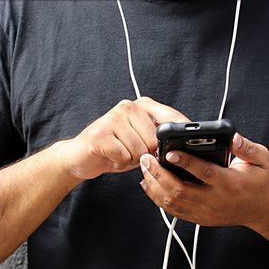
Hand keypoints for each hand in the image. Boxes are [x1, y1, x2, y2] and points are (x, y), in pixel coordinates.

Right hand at [58, 97, 189, 181]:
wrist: (81, 156)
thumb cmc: (115, 148)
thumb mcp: (143, 140)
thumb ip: (160, 138)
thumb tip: (181, 146)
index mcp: (142, 105)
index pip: (171, 117)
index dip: (180, 135)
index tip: (187, 146)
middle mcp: (128, 106)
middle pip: (155, 140)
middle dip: (147, 154)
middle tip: (132, 151)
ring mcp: (113, 118)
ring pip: (140, 151)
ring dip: (131, 159)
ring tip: (120, 153)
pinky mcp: (100, 134)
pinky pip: (124, 156)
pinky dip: (119, 162)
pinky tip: (111, 156)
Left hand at [138, 132, 268, 228]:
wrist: (263, 209)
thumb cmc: (260, 180)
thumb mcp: (261, 159)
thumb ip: (247, 147)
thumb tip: (233, 137)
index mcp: (230, 183)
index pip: (204, 173)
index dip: (185, 162)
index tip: (169, 152)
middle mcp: (216, 200)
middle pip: (180, 190)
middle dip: (159, 174)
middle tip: (147, 158)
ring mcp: (206, 212)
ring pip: (173, 203)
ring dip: (155, 186)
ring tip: (145, 168)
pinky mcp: (200, 219)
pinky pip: (174, 211)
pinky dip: (158, 199)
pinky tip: (149, 184)